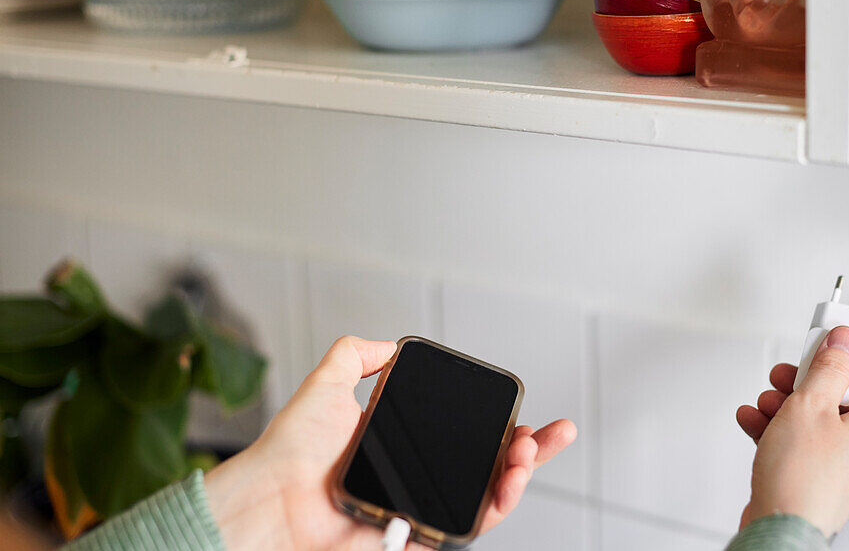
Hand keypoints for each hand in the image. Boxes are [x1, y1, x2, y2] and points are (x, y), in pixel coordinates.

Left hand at [205, 336, 575, 550]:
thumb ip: (354, 355)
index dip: (501, 426)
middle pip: (488, 468)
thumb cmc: (289, 451)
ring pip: (487, 500)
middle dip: (530, 453)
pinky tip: (508, 483)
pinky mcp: (414, 538)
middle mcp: (416, 479)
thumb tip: (388, 344)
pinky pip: (464, 528)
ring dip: (519, 477)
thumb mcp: (326, 384)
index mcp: (403, 447)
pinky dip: (494, 509)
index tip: (526, 411)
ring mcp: (418, 510)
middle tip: (553, 434)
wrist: (269, 498)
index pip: (465, 436)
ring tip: (528, 452)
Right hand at [734, 326, 848, 537]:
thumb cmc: (802, 478)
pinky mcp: (812, 480)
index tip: (831, 355)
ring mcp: (837, 469)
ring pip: (815, 424)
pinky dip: (776, 431)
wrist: (779, 528)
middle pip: (841, 402)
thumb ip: (828, 367)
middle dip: (808, 384)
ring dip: (786, 406)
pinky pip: (798, 446)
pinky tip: (754, 422)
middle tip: (789, 376)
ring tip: (766, 402)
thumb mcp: (812, 404)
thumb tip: (845, 340)